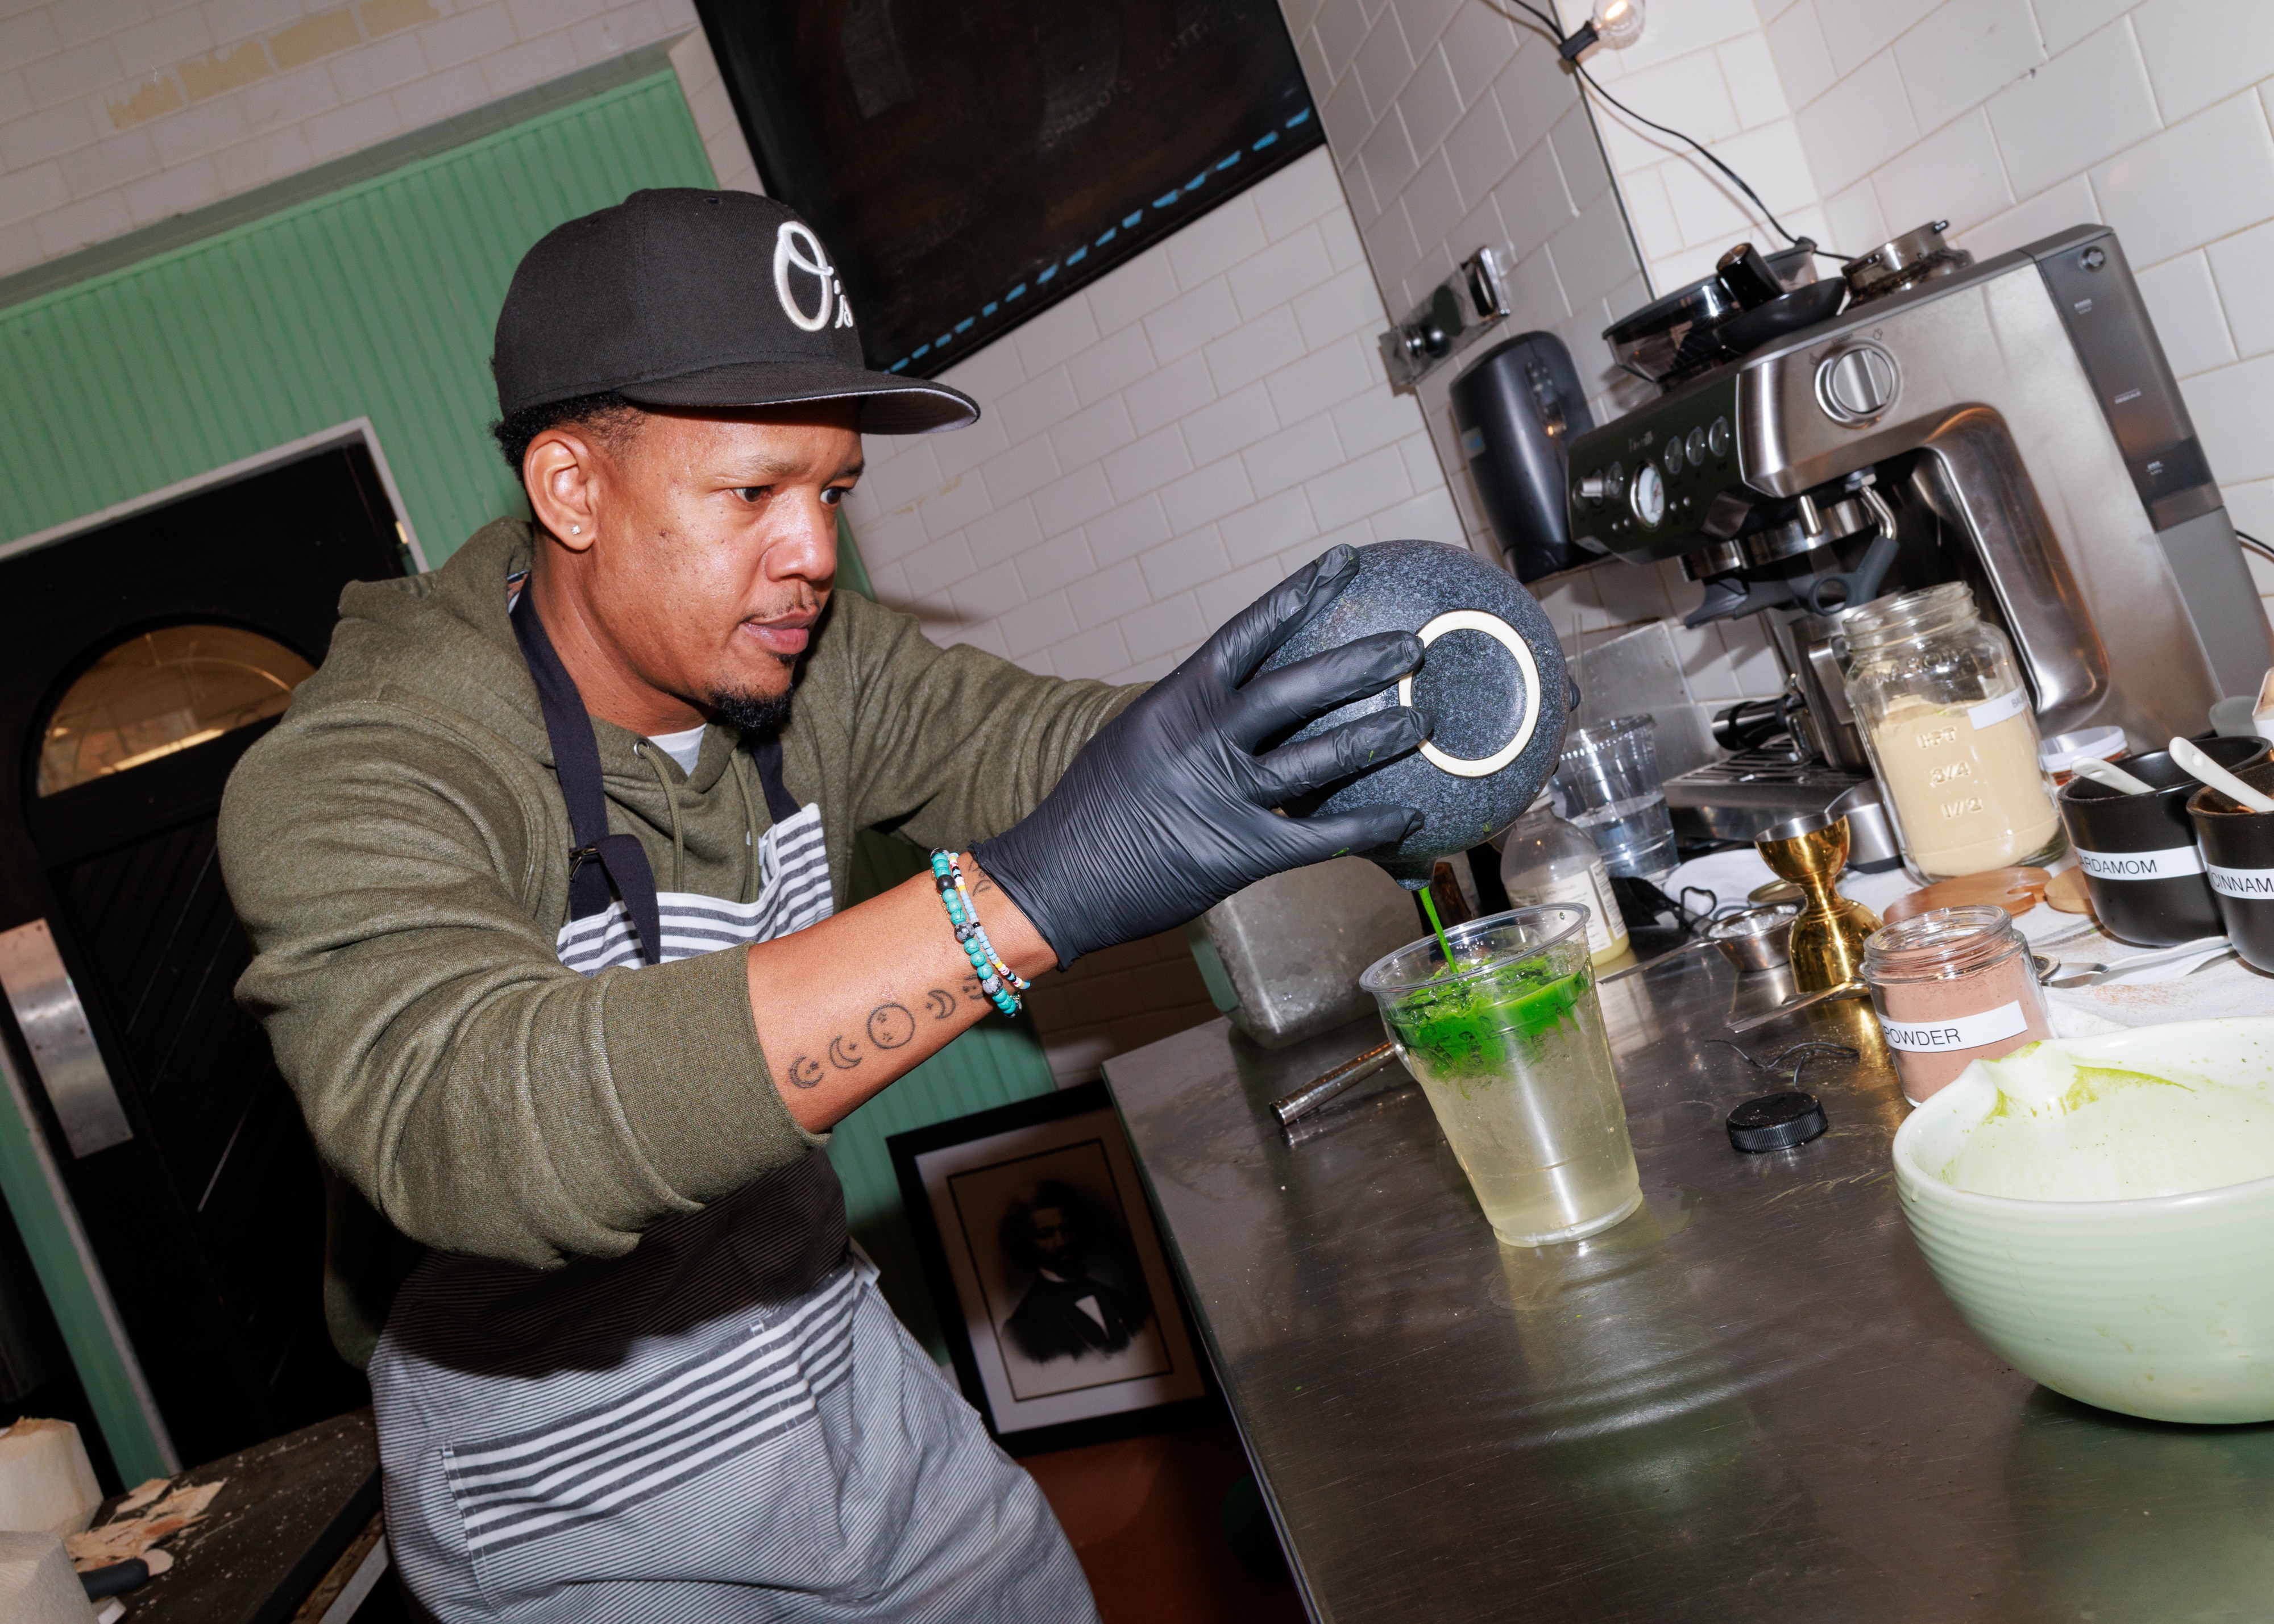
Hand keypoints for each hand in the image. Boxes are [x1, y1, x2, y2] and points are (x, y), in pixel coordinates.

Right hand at [974, 545, 1429, 964]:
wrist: (1052, 882)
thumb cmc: (1090, 811)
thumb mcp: (1133, 740)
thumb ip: (1187, 717)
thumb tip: (1233, 700)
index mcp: (1176, 702)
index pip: (1247, 634)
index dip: (1298, 595)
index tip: (1341, 562)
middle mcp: (1203, 740)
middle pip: (1295, 689)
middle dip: (1358, 663)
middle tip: (1409, 646)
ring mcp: (1223, 796)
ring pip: (1317, 757)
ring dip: (1376, 737)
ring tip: (1421, 719)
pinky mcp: (1238, 853)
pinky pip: (1320, 837)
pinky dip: (1370, 826)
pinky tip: (1411, 815)